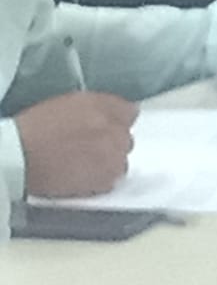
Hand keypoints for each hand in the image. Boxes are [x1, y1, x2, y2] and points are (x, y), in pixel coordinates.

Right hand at [16, 92, 137, 197]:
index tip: (104, 127)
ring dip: (107, 161)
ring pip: (120, 160)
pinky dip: (99, 179)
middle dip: (110, 141)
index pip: (129, 113)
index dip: (115, 121)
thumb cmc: (35, 127)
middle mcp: (116, 130)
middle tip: (86, 147)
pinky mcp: (105, 180)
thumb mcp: (69, 103)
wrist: (19, 155)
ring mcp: (114, 156)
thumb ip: (97, 107)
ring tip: (80, 164)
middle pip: (125, 138)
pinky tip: (79, 176)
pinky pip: (111, 179)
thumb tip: (111, 115)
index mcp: (106, 107)